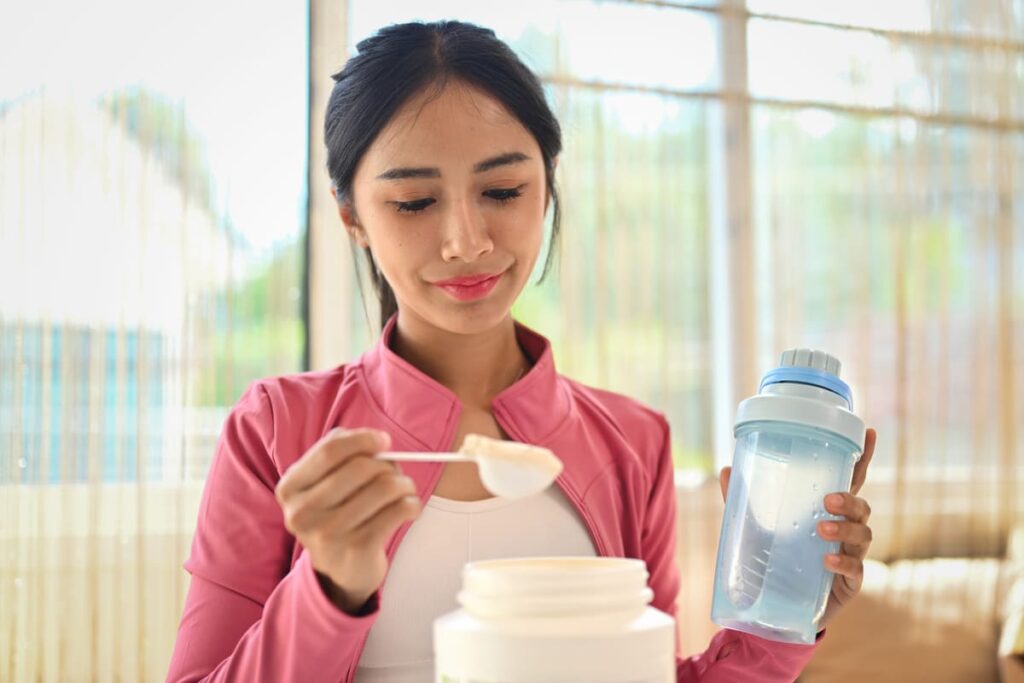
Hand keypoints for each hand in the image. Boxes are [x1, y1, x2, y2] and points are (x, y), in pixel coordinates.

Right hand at [275, 428, 420, 613]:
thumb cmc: (337, 514)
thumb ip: (341, 453)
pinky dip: (411, 504)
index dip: (363, 440)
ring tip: (405, 491)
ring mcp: (328, 533)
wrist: (341, 570)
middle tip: (396, 472)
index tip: (385, 442)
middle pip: (360, 467)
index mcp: (290, 488)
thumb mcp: (324, 484)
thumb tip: (378, 440)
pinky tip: (409, 508)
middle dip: (388, 465)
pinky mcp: (357, 549)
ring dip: (404, 484)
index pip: (330, 450)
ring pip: (383, 487)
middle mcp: (302, 512)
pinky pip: (397, 510)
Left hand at [718, 428, 876, 630]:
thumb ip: (742, 501)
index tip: (870, 432)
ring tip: (821, 528)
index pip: (850, 480)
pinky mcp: (849, 583)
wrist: (772, 607)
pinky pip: (856, 569)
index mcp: (826, 511)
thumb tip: (727, 469)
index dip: (863, 457)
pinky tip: (827, 560)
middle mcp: (843, 530)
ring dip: (846, 528)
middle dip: (850, 499)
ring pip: (865, 535)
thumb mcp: (754, 527)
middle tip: (827, 499)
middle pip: (863, 506)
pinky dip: (843, 562)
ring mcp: (850, 556)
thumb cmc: (771, 559)